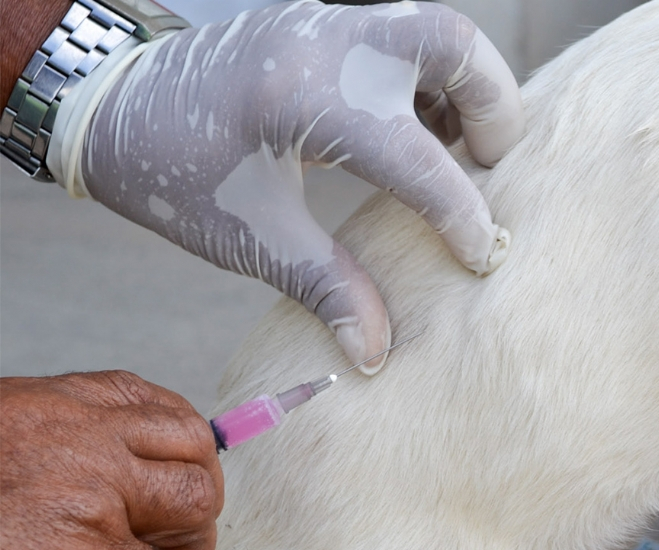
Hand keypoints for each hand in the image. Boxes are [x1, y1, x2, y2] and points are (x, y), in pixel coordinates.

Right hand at [0, 372, 222, 549]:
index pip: (153, 405)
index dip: (183, 446)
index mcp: (53, 404)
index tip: (188, 471)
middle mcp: (79, 438)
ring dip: (191, 547)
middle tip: (180, 534)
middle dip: (198, 495)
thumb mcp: (3, 442)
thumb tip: (110, 469)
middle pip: (191, 451)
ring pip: (193, 506)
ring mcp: (90, 493)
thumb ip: (54, 445)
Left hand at [59, 1, 523, 372]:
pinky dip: (432, 85)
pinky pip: (406, 41)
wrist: (109, 103)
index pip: (418, 159)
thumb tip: (376, 353)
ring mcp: (328, 24)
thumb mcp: (248, 236)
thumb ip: (325, 288)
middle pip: (456, 46)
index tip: (480, 259)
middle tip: (487, 170)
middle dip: (496, 110)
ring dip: (468, 91)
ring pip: (438, 32)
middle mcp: (327, 45)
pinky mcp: (326, 26)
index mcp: (303, 100)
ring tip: (458, 155)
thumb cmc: (170, 172)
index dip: (461, 217)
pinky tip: (419, 136)